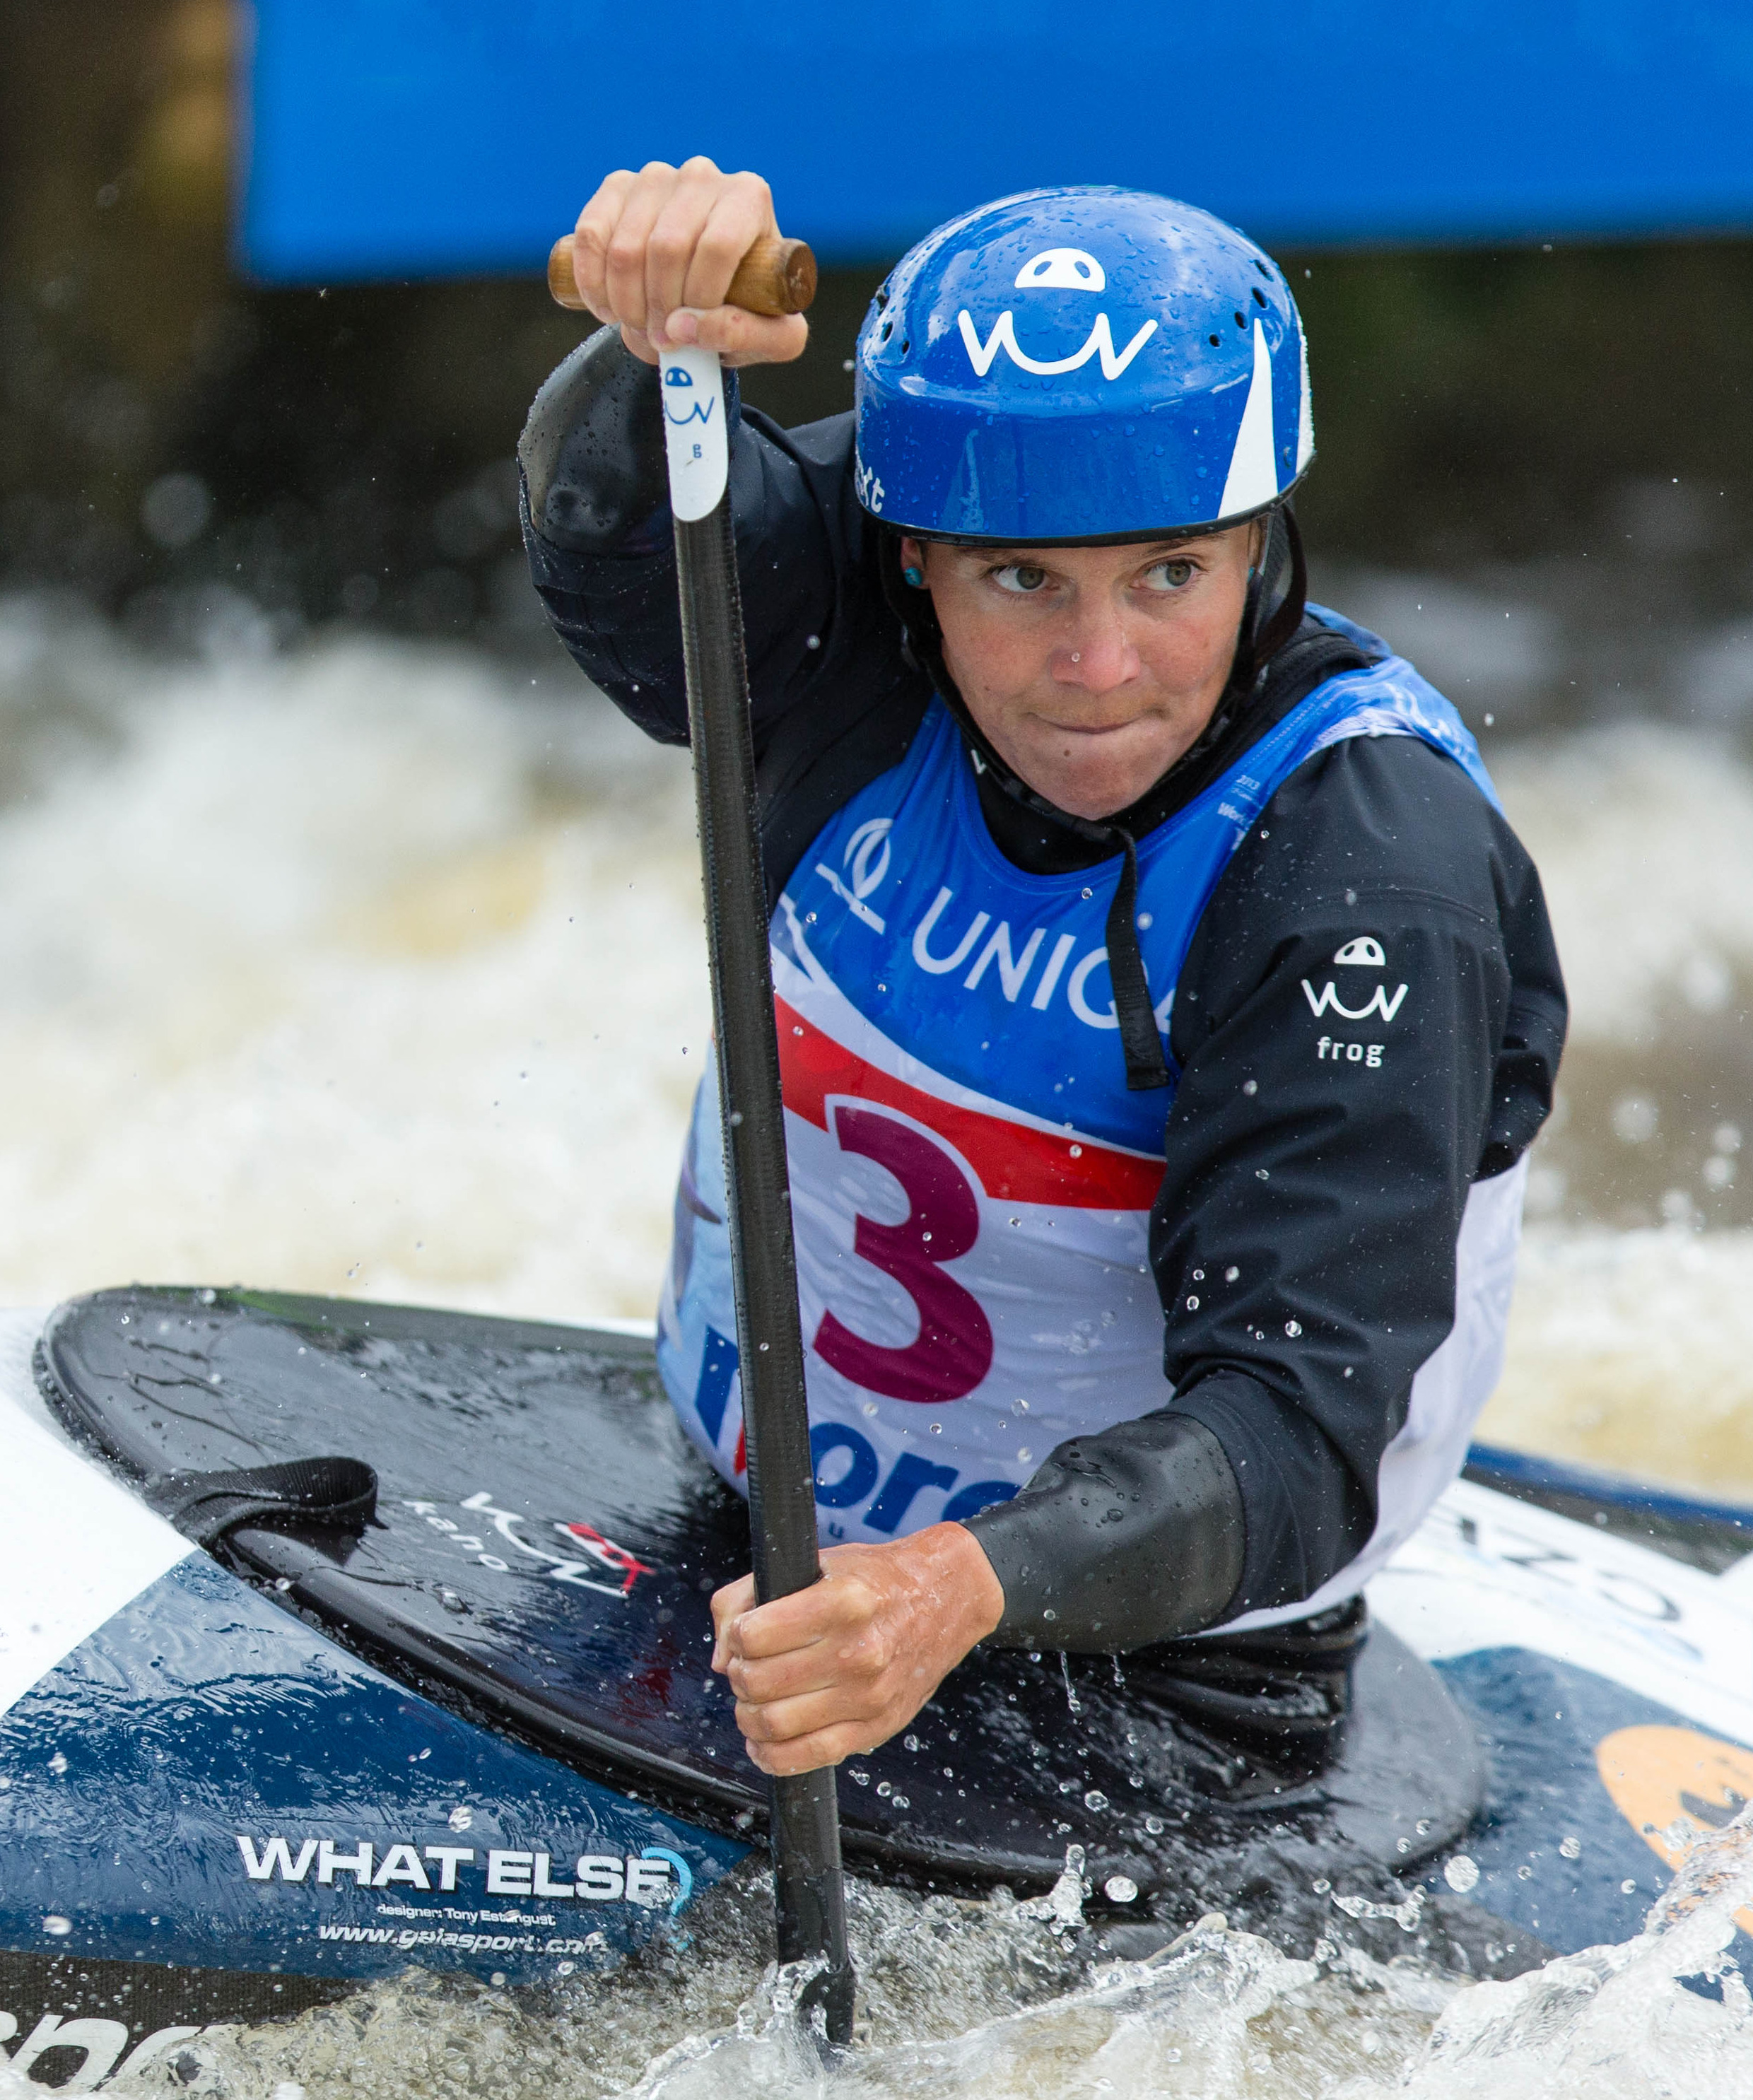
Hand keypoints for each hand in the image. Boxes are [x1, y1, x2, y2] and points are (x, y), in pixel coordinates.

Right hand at [569, 157, 808, 369]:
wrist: (711, 292)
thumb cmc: (752, 311)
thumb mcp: (774, 337)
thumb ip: (745, 336)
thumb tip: (680, 327)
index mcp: (749, 198)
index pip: (718, 246)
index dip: (699, 299)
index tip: (690, 333)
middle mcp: (703, 177)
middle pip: (668, 248)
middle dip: (660, 309)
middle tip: (661, 341)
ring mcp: (656, 178)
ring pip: (627, 247)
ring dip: (626, 303)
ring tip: (640, 328)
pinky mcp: (617, 188)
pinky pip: (592, 234)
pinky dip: (592, 282)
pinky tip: (607, 309)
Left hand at [711, 1524, 1005, 1775]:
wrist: (947, 1597)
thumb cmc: (874, 1578)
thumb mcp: (815, 1562)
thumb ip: (749, 1595)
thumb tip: (719, 1658)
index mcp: (843, 1600)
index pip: (753, 1634)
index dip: (738, 1635)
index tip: (746, 1633)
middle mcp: (859, 1649)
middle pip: (757, 1681)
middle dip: (738, 1675)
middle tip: (747, 1666)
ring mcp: (870, 1694)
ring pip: (773, 1724)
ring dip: (748, 1715)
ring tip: (755, 1698)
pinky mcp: (877, 1727)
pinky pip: (807, 1757)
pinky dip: (770, 1755)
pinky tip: (763, 1741)